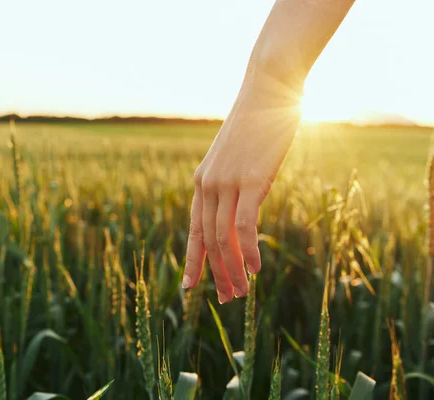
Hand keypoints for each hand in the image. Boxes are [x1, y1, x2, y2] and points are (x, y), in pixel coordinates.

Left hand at [182, 80, 301, 302]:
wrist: (267, 90)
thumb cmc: (255, 125)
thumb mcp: (237, 160)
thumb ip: (233, 186)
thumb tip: (242, 210)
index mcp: (201, 182)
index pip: (194, 229)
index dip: (192, 260)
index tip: (189, 286)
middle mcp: (207, 185)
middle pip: (207, 240)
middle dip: (215, 273)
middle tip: (225, 299)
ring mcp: (227, 183)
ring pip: (224, 239)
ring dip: (232, 270)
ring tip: (240, 292)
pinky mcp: (251, 181)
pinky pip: (245, 227)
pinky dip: (251, 252)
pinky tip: (257, 270)